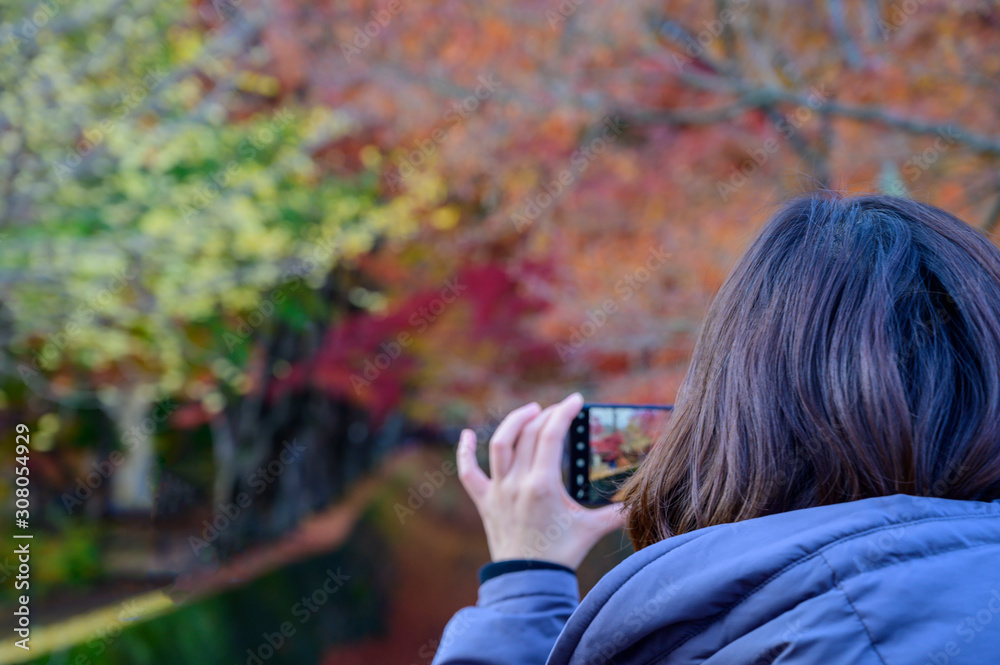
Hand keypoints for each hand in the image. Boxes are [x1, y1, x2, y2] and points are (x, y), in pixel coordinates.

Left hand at [456, 393, 625, 568]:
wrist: (529, 581)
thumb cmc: (562, 554)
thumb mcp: (591, 528)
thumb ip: (617, 513)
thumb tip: (642, 501)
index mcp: (542, 484)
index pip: (551, 434)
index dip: (564, 412)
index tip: (575, 399)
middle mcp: (517, 482)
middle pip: (528, 434)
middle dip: (545, 415)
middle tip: (560, 410)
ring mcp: (498, 490)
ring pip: (499, 444)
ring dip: (514, 422)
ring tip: (530, 411)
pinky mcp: (485, 501)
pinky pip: (468, 472)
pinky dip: (465, 451)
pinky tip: (467, 435)